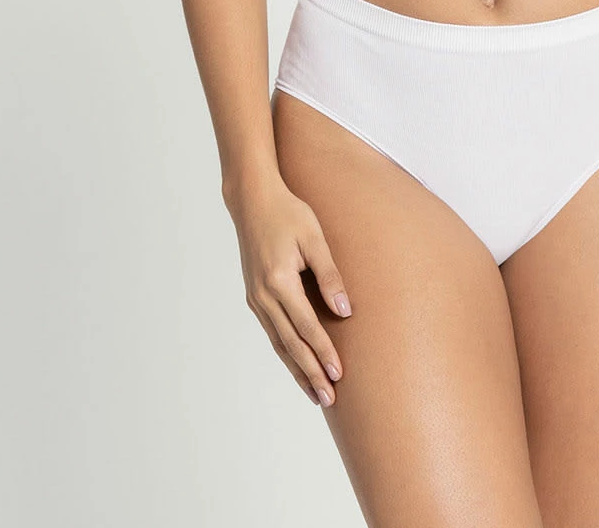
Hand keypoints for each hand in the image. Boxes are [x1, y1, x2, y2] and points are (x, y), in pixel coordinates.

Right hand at [224, 173, 352, 407]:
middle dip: (310, 373)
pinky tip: (297, 365)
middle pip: (291, 344)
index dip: (323, 352)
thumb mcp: (314, 237)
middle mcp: (263, 296)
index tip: (339, 374)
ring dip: (297, 369)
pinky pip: (272, 333)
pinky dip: (286, 353)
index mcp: (279, 281)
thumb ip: (330, 274)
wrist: (252, 201)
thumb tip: (346, 312)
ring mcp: (256, 299)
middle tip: (329, 398)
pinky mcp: (255, 297)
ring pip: (279, 343)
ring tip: (315, 394)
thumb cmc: (288, 213)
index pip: (306, 326)